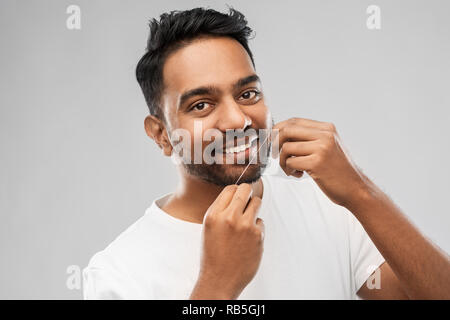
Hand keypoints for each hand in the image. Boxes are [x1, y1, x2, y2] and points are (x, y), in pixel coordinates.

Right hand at [190, 183, 264, 299]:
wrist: (220, 279)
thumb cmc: (213, 254)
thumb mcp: (210, 228)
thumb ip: (221, 210)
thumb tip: (237, 194)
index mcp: (214, 215)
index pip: (230, 188)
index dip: (236, 191)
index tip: (238, 196)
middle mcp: (229, 217)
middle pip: (246, 189)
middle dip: (248, 193)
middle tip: (247, 201)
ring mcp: (245, 226)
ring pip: (257, 202)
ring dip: (254, 208)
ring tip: (246, 221)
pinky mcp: (258, 235)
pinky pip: (261, 222)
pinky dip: (257, 228)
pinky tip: (248, 240)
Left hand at [273, 117, 370, 207]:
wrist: (355, 189)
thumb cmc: (337, 171)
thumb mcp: (326, 147)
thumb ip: (308, 139)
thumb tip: (279, 134)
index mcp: (327, 128)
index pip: (293, 121)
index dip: (277, 130)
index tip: (271, 141)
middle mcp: (325, 135)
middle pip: (286, 130)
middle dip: (275, 143)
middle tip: (275, 156)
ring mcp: (322, 148)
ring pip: (286, 147)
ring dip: (282, 161)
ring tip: (291, 169)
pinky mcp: (317, 163)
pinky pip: (290, 161)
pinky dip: (289, 169)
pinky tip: (298, 174)